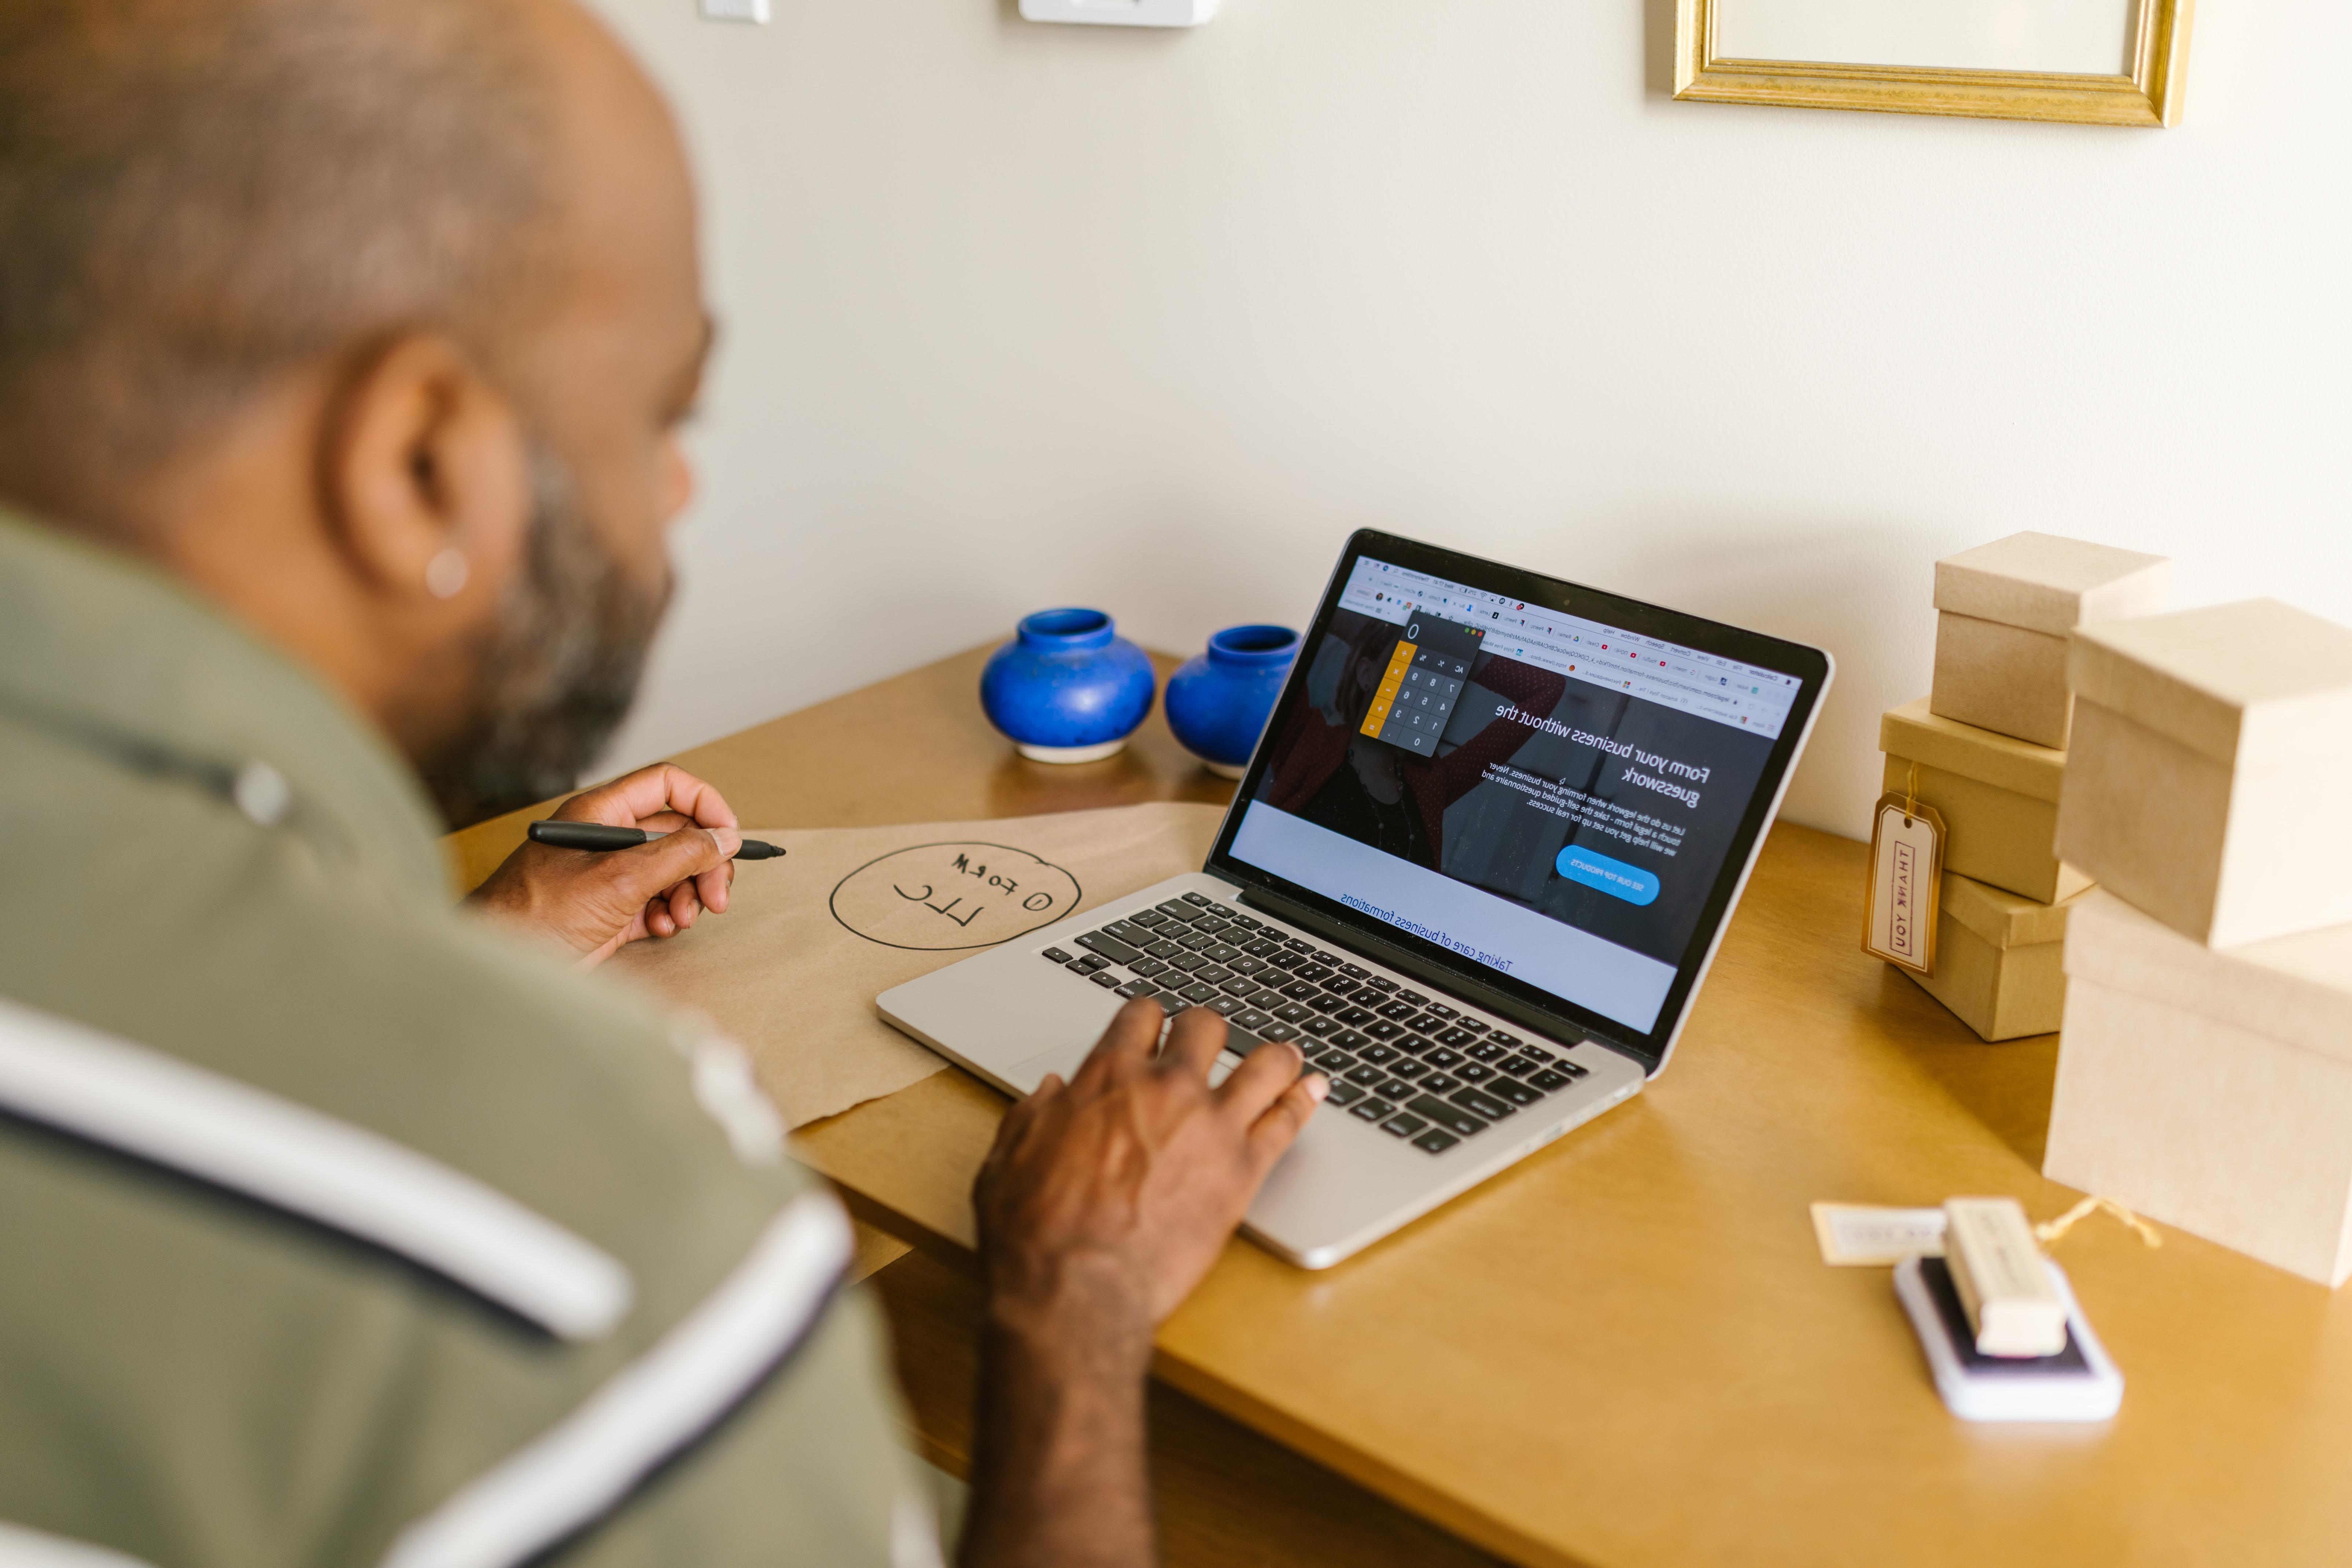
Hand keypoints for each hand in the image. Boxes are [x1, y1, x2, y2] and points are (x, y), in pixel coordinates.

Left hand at [466, 764, 741, 967]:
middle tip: (717, 896)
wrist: (499, 963)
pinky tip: (660, 929)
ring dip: (689, 894)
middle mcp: (609, 838)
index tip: (727, 837)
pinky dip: (669, 915)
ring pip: (673, 870)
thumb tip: (723, 838)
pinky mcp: (612, 909)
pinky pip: (658, 902)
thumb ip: (679, 855)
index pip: (667, 785)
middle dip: (704, 863)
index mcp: (602, 812)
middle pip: (679, 832)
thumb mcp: (620, 879)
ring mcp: (611, 874)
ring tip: (682, 918)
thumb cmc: (536, 914)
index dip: (704, 805)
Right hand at [959, 1002, 1325, 1567]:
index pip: (1140, 1016)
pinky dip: (1304, 1100)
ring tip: (1286, 1055)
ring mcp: (1210, 1126)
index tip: (1156, 1023)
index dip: (1150, 1016)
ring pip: (1263, 1064)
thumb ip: (1033, 1115)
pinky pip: (1286, 1122)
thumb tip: (1052, 1091)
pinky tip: (1314, 1090)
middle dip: (1207, 1029)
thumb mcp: (1009, 1159)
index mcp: (1106, 1078)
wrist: (1077, 1288)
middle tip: (1212, 1041)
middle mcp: (1164, 1088)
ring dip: (1275, 1055)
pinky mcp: (1242, 1171)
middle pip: (1205, 1028)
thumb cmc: (1036, 1232)